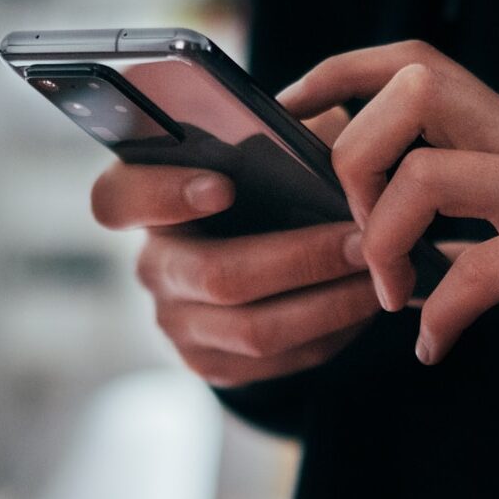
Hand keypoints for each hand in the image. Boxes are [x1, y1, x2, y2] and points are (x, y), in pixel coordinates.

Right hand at [90, 107, 379, 387]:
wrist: (266, 255)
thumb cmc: (269, 182)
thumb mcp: (271, 146)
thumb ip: (284, 135)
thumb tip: (326, 140)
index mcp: (147, 199)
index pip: (118, 198)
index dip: (163, 194)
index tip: (224, 185)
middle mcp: (154, 265)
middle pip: (216, 275)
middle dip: (301, 259)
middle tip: (363, 240)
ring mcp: (178, 322)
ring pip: (254, 329)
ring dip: (329, 303)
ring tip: (380, 275)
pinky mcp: (212, 363)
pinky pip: (277, 361)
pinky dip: (331, 333)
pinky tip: (365, 304)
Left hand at [278, 41, 498, 364]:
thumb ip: (466, 224)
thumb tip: (392, 248)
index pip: (412, 62)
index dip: (339, 73)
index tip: (291, 114)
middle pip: (412, 91)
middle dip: (355, 158)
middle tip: (356, 233)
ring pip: (431, 175)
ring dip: (387, 243)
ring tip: (393, 297)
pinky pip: (485, 270)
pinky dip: (444, 315)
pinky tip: (435, 347)